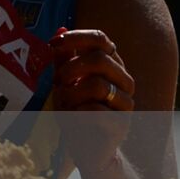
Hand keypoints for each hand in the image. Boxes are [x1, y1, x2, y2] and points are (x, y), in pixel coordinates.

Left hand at [51, 28, 135, 174]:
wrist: (86, 149)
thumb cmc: (75, 111)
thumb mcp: (64, 81)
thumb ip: (63, 58)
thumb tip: (59, 30)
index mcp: (112, 66)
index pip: (101, 39)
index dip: (77, 37)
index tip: (53, 44)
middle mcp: (124, 81)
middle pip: (99, 58)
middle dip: (70, 69)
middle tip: (58, 83)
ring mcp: (126, 103)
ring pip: (97, 84)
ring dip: (71, 93)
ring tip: (65, 104)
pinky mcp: (121, 124)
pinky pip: (96, 109)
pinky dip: (77, 112)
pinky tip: (75, 118)